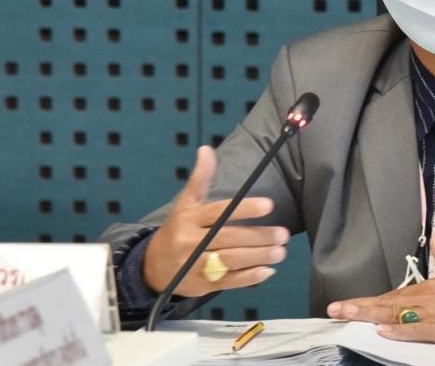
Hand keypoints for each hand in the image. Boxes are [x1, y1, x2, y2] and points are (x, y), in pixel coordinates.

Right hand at [143, 146, 289, 296]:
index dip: (245, 208)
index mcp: (189, 218)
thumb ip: (199, 178)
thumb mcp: (185, 204)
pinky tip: (267, 271)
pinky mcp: (200, 285)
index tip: (269, 205)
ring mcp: (194, 265)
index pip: (220, 212)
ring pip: (229, 261)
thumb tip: (206, 149)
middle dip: (258, 237)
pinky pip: (227, 282)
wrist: (152, 266)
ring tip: (281, 251)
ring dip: (258, 257)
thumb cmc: (178, 230)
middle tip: (283, 234)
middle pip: (228, 238)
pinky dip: (248, 278)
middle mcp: (190, 241)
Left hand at [326, 235, 434, 344]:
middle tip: (335, 310)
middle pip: (387, 304)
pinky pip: (414, 330)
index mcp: (429, 286)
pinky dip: (398, 330)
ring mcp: (430, 313)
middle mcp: (425, 298)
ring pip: (394, 315)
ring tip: (346, 316)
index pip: (393, 295)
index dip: (369, 300)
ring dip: (369, 315)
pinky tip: (382, 331)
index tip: (347, 303)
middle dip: (359, 307)